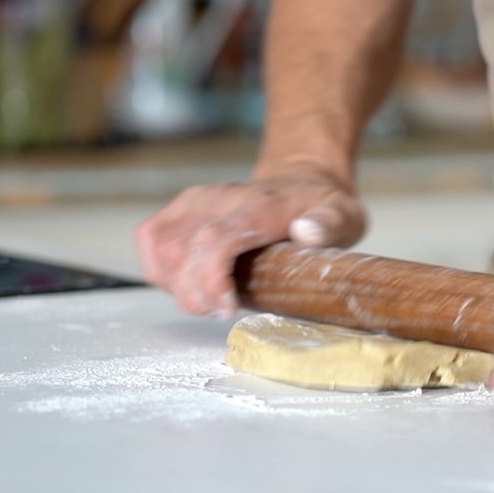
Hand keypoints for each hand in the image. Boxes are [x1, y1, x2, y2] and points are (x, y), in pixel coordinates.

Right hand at [135, 165, 364, 316]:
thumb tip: (307, 232)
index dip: (210, 281)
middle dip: (192, 294)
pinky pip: (150, 240)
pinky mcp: (179, 209)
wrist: (299, 181)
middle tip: (221, 311)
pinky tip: (188, 284)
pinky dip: (160, 270)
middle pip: (177, 250)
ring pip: (158, 247)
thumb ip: (329, 224)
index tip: (227, 308)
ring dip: (176, 286)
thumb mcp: (343, 215)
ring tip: (209, 300)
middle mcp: (217, 200)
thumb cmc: (318, 208)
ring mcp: (193, 202)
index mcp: (257, 205)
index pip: (213, 240)